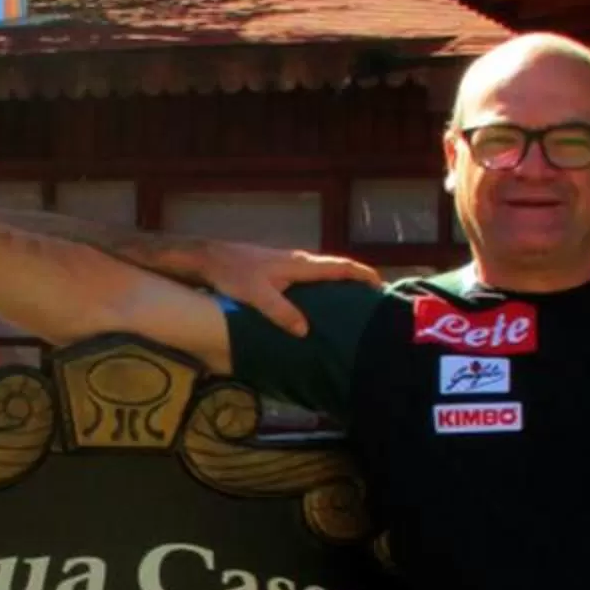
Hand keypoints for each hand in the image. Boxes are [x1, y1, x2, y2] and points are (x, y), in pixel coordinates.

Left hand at [188, 242, 381, 337]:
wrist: (208, 258)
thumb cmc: (232, 273)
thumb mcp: (257, 296)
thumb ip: (281, 312)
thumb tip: (306, 331)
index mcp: (300, 265)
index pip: (341, 266)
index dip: (363, 274)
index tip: (381, 286)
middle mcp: (299, 261)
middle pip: (335, 269)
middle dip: (356, 282)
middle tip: (371, 302)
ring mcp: (288, 265)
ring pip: (321, 275)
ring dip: (338, 286)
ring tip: (349, 306)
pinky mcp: (278, 270)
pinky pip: (308, 280)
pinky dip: (320, 289)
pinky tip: (316, 306)